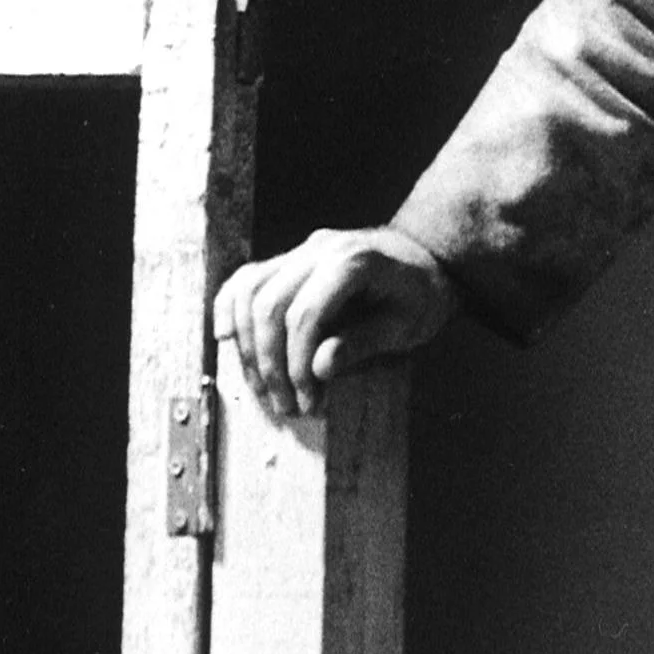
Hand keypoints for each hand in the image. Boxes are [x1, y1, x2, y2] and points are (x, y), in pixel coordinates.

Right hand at [213, 225, 458, 421]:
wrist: (426, 259)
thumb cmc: (422, 296)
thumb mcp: (408, 326)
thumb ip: (365, 343)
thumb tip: (318, 367)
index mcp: (354, 261)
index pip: (306, 314)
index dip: (297, 363)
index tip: (307, 401)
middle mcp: (320, 248)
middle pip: (270, 304)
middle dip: (270, 362)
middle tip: (284, 405)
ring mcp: (302, 250)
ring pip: (250, 290)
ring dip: (247, 344)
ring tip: (262, 388)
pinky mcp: (290, 259)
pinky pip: (247, 278)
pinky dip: (230, 308)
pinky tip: (227, 339)